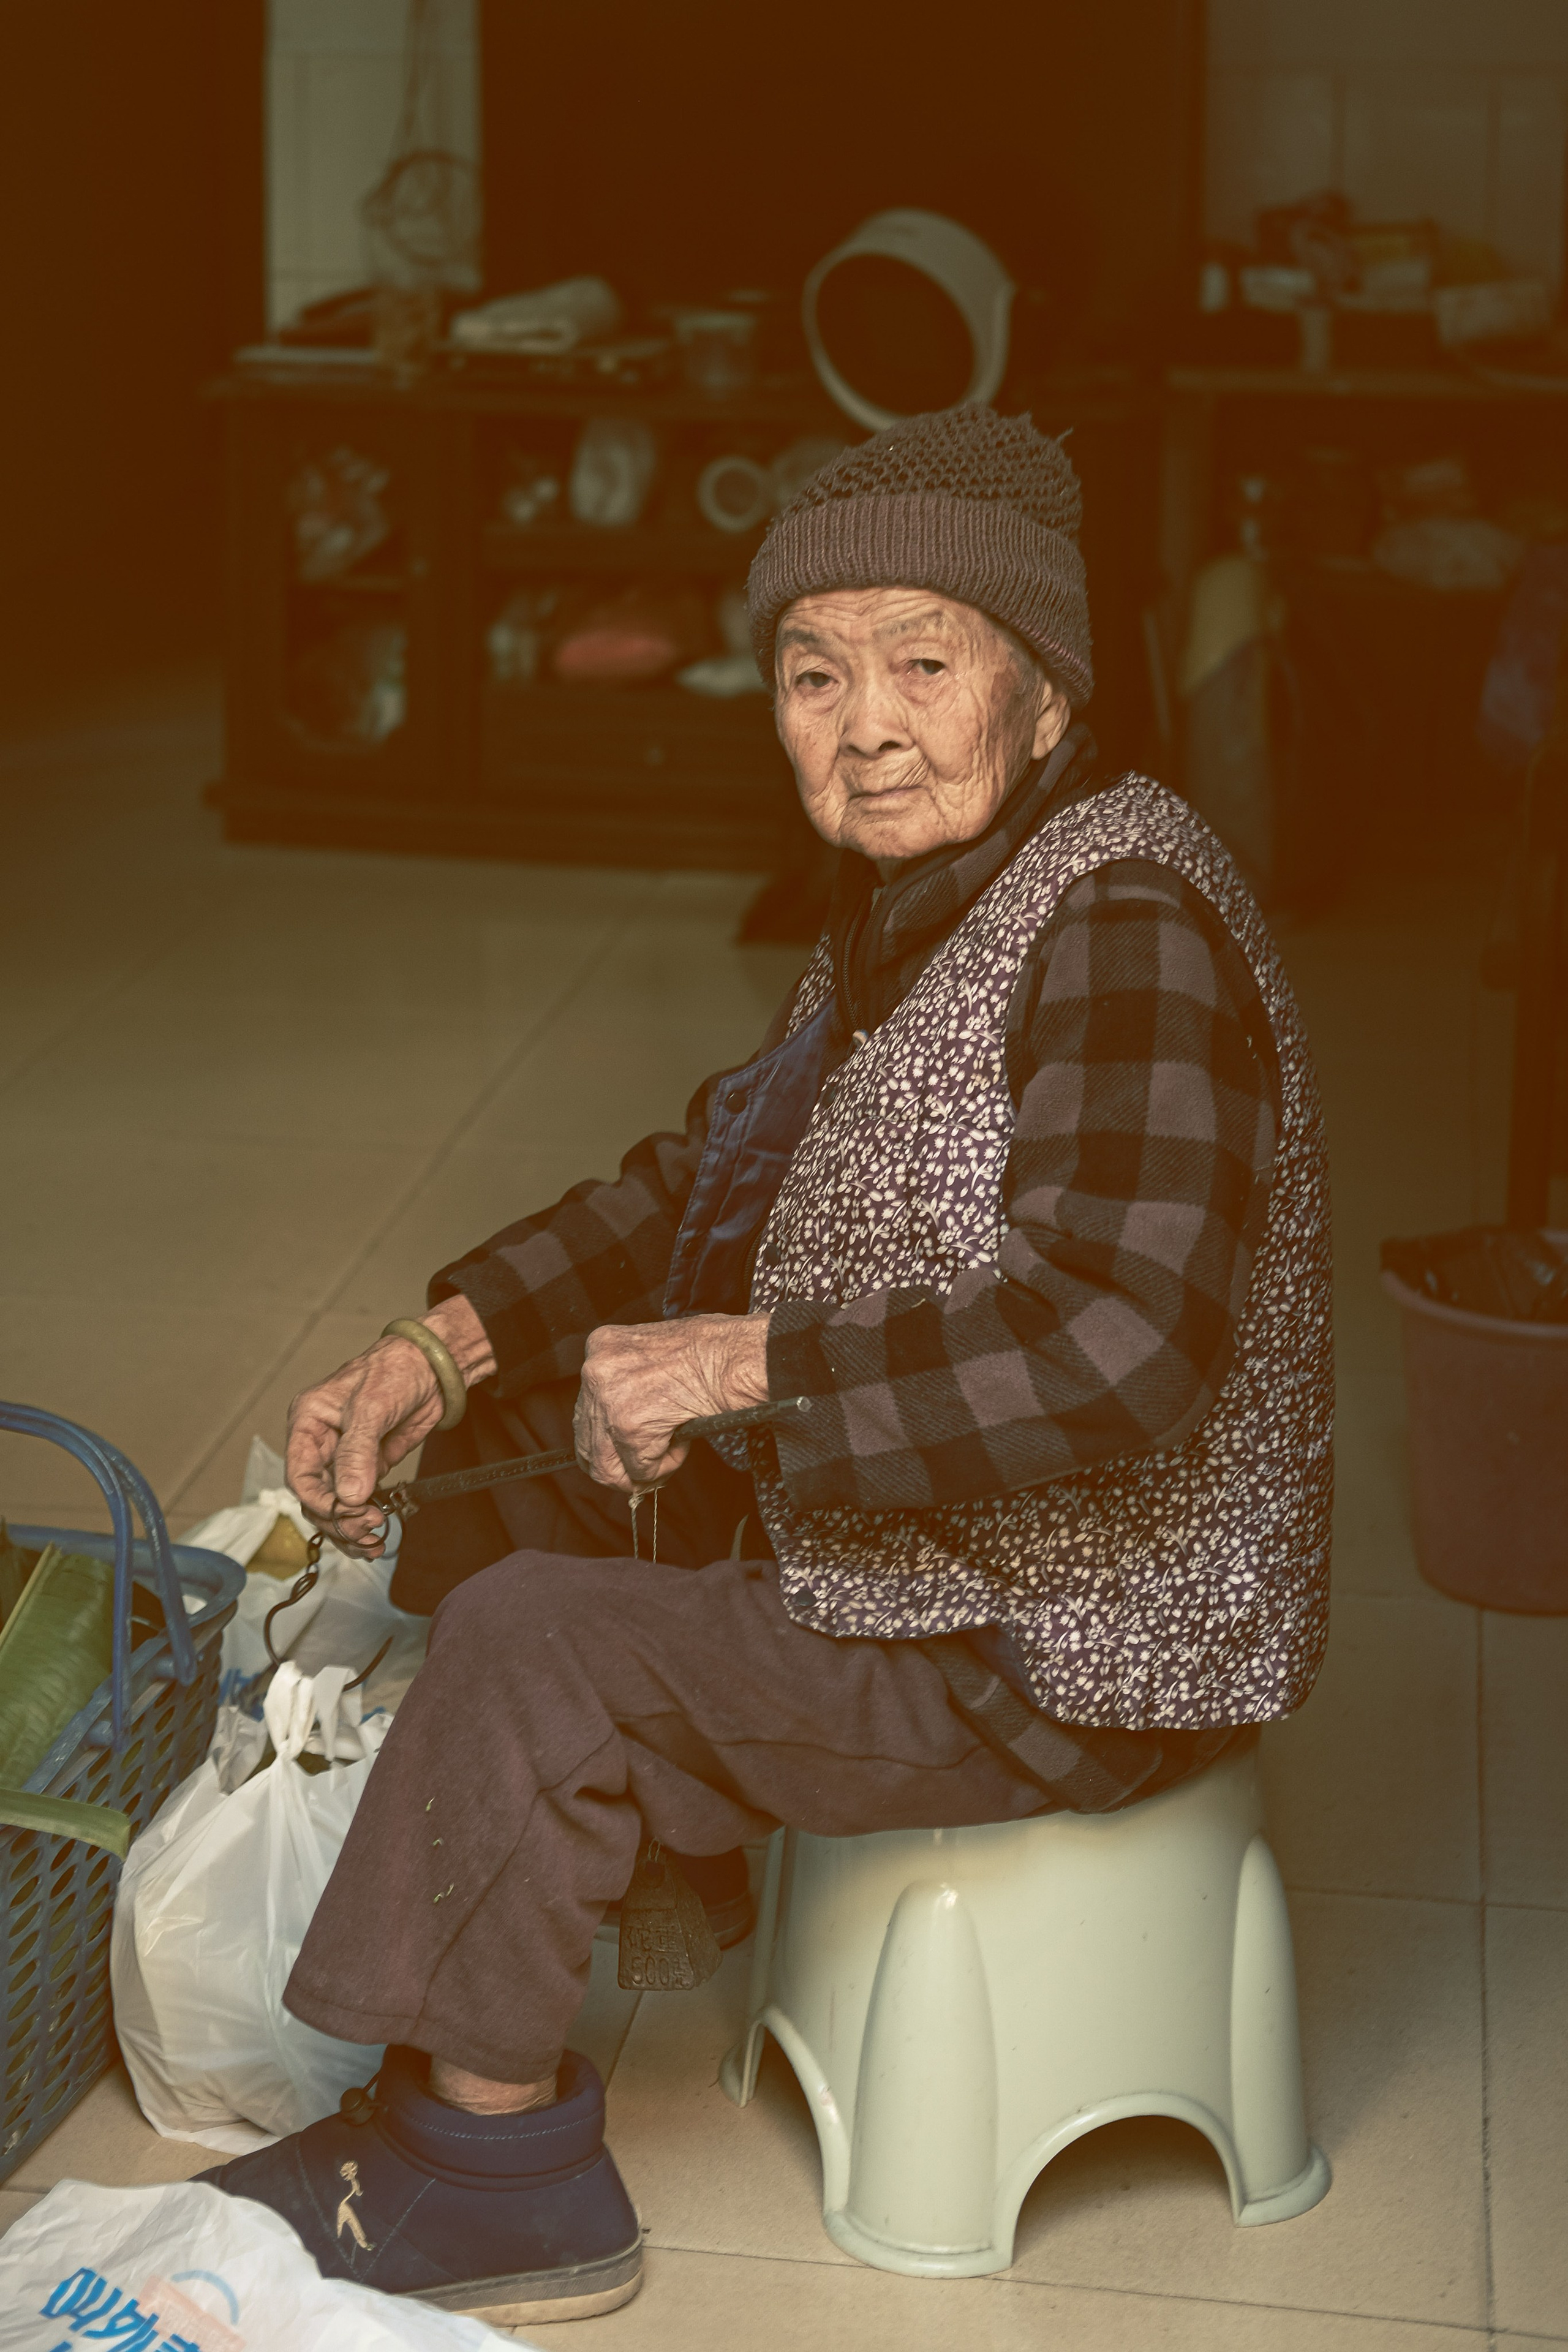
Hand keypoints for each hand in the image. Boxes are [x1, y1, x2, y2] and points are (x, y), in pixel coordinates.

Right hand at [285, 1295, 495, 1556]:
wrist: (434, 1368)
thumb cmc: (395, 1370)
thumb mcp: (371, 1408)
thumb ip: (357, 1453)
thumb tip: (348, 1496)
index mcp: (308, 1423)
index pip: (299, 1474)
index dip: (318, 1501)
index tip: (345, 1513)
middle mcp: (320, 1444)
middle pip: (315, 1497)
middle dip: (338, 1518)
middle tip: (368, 1527)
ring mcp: (344, 1459)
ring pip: (334, 1506)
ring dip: (349, 1529)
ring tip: (373, 1544)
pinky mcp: (368, 1468)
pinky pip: (357, 1503)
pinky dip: (363, 1522)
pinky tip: (375, 1539)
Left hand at [574, 1314, 770, 1493]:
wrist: (738, 1356)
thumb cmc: (713, 1350)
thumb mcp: (656, 1353)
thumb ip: (631, 1383)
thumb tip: (621, 1428)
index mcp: (603, 1346)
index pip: (586, 1409)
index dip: (609, 1438)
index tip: (630, 1448)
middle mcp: (596, 1371)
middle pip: (588, 1443)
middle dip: (619, 1463)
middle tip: (648, 1464)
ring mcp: (608, 1400)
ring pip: (607, 1466)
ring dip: (641, 1469)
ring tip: (670, 1451)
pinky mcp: (629, 1427)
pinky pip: (639, 1470)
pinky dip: (664, 1468)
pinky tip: (682, 1444)